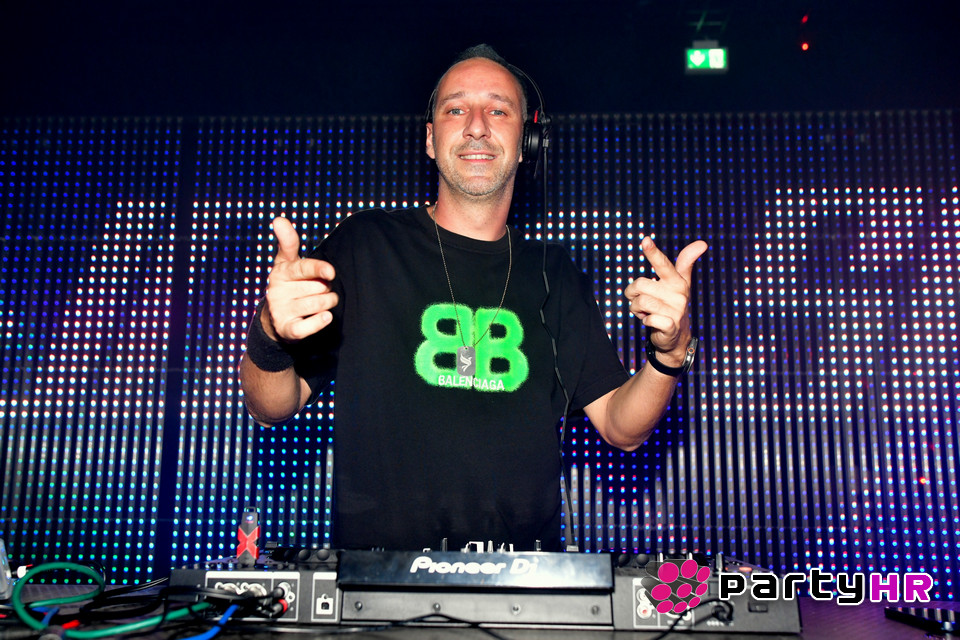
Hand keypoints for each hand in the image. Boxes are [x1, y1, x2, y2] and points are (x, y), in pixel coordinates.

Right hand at [262, 217, 337, 341]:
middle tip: (324, 289)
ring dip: (328, 303)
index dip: (318, 269)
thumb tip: (279, 219)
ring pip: (316, 304)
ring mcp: (281, 311)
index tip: (331, 272)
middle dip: (327, 289)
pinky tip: (326, 316)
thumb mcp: (286, 262)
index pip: (302, 268)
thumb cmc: (289, 285)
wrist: (276, 318)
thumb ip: (288, 242)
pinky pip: (306, 327)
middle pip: (317, 287)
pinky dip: (319, 322)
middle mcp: (278, 291)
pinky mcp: (286, 329)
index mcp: (281, 272)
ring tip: (326, 301)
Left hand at [624, 236, 706, 365]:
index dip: (653, 252)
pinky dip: (644, 320)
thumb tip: (702, 243)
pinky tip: (650, 321)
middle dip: (633, 293)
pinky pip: (648, 318)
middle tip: (641, 300)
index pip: (663, 264)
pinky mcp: (670, 325)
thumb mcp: (678, 283)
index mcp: (677, 281)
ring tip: (645, 311)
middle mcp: (678, 294)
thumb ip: (686, 263)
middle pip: (640, 284)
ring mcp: (676, 310)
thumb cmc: (671, 306)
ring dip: (636, 308)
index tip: (645, 240)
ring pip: (640, 301)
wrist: (676, 337)